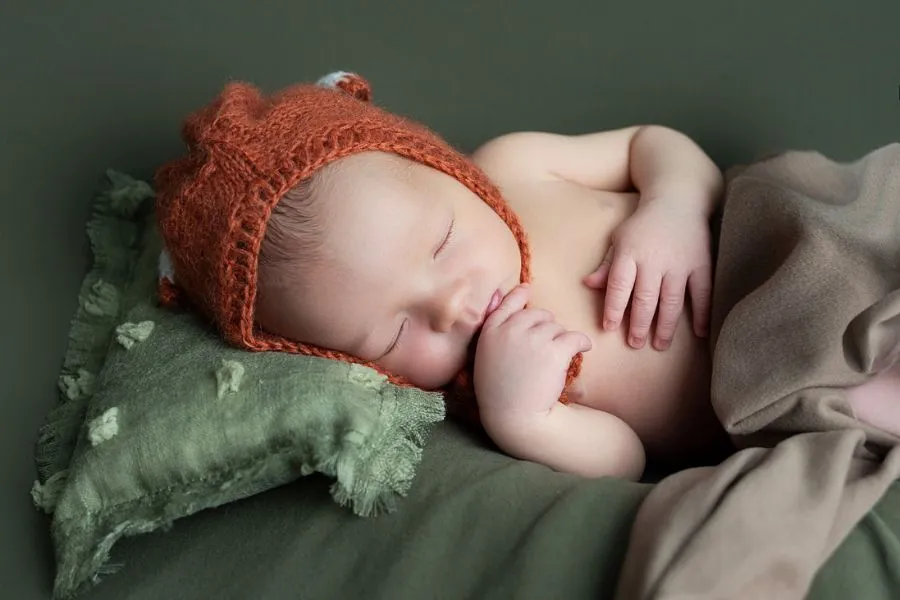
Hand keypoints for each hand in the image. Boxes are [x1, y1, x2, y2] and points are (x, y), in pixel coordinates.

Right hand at [473, 284, 591, 415]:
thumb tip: (507, 293)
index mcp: (490, 331)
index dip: (519, 296)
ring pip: (557, 327)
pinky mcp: (554, 351)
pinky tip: (583, 350)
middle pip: (538, 314)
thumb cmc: (500, 391)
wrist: (515, 417)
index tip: (527, 291)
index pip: (507, 303)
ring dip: (561, 340)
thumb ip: (495, 328)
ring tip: (555, 361)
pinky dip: (582, 343)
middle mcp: (510, 330)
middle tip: (545, 349)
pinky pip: (576, 336)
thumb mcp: (485, 356)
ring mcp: (532, 339)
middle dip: (545, 327)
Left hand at [583, 203, 711, 350]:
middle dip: (638, 324)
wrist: (678, 199)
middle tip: (635, 344)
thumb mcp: (619, 238)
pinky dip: (702, 313)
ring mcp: (680, 263)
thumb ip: (606, 264)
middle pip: (645, 298)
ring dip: (665, 326)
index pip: (618, 286)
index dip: (612, 308)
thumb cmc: (643, 224)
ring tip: (660, 345)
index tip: (608, 327)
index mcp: (630, 253)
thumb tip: (589, 284)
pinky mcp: (701, 264)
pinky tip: (699, 332)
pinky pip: (702, 293)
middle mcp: (654, 260)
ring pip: (672, 300)